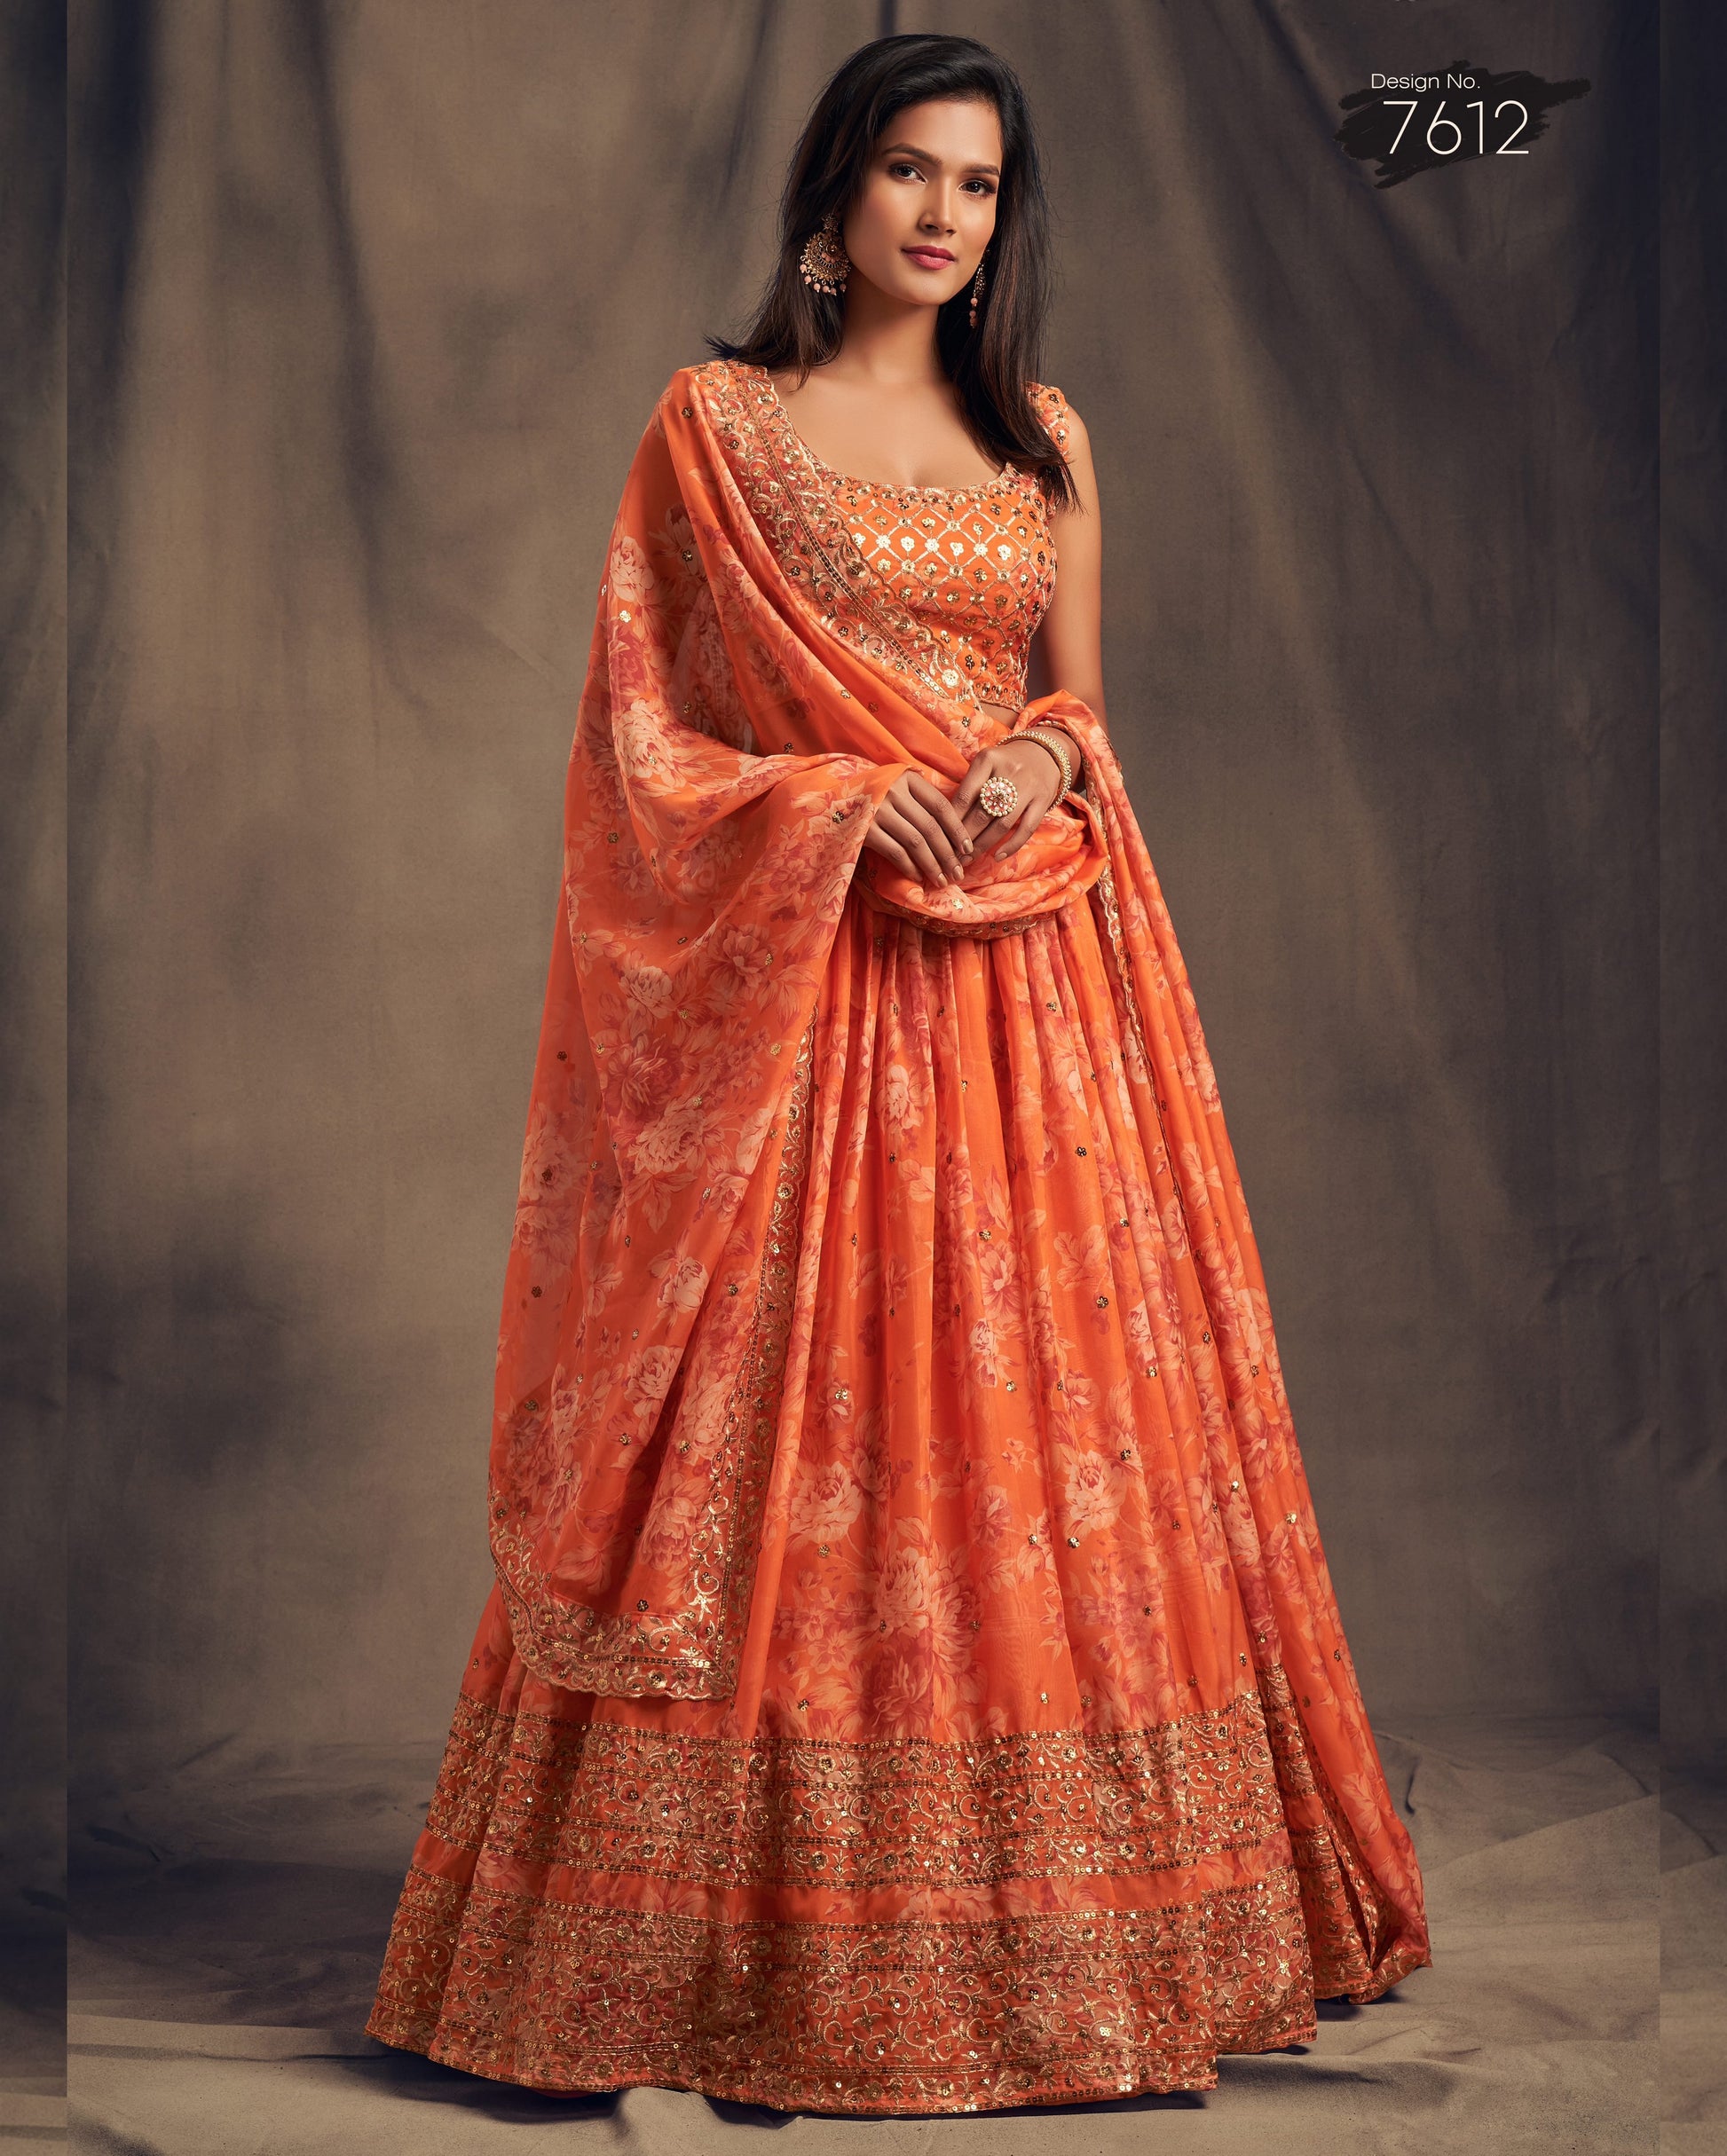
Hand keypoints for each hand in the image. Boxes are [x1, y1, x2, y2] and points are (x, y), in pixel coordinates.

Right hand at [862, 769, 975, 887]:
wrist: (830, 799)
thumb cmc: (873, 795)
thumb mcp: (898, 786)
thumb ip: (922, 798)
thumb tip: (954, 832)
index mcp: (907, 778)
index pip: (941, 806)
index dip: (957, 830)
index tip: (968, 849)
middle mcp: (893, 791)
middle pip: (931, 827)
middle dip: (948, 854)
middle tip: (958, 873)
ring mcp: (877, 810)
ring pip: (916, 842)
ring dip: (932, 865)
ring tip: (942, 880)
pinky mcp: (865, 830)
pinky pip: (895, 852)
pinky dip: (910, 867)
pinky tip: (918, 876)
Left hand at [951, 734, 1067, 864]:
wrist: (1044, 753)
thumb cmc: (1005, 763)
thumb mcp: (985, 764)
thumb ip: (969, 787)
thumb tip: (946, 822)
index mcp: (987, 759)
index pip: (965, 796)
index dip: (951, 821)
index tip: (941, 839)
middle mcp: (1009, 771)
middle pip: (981, 812)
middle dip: (964, 838)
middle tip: (951, 855)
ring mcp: (1028, 787)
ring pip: (1002, 824)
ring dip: (982, 845)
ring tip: (967, 859)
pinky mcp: (1043, 800)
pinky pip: (1027, 829)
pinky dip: (1011, 845)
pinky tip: (997, 857)